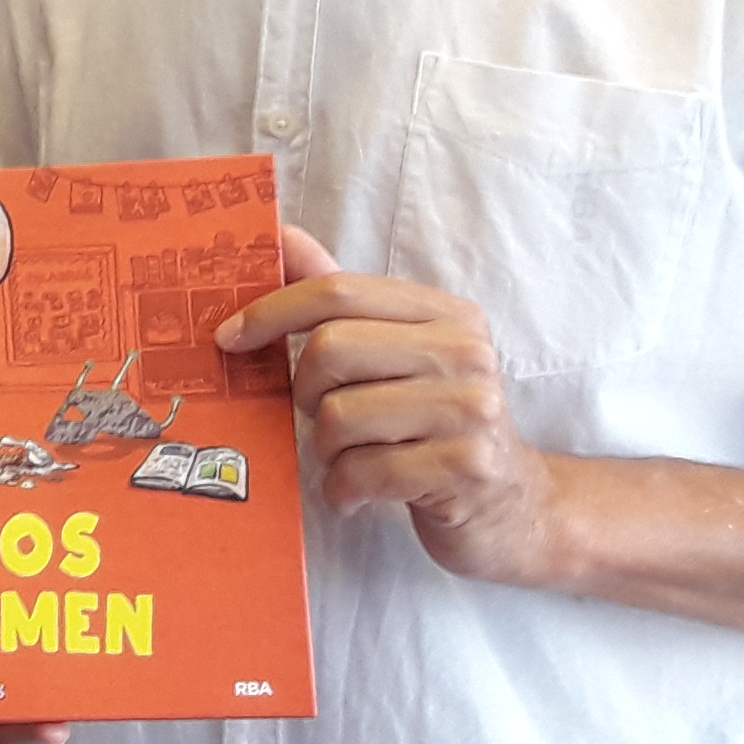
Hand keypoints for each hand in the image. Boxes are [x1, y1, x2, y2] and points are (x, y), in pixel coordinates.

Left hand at [219, 222, 571, 588]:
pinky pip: (361, 472)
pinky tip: (360, 493)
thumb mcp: (398, 357)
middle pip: (329, 350)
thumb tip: (283, 236)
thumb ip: (343, 301)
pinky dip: (344, 489)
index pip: (338, 292)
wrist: (514, 506)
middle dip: (304, 394)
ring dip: (326, 451)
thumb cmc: (435, 427)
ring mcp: (471, 409)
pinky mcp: (466, 466)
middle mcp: (466, 352)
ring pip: (337, 416)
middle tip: (320, 419)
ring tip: (352, 459)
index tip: (229, 339)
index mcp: (446, 315)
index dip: (271, 312)